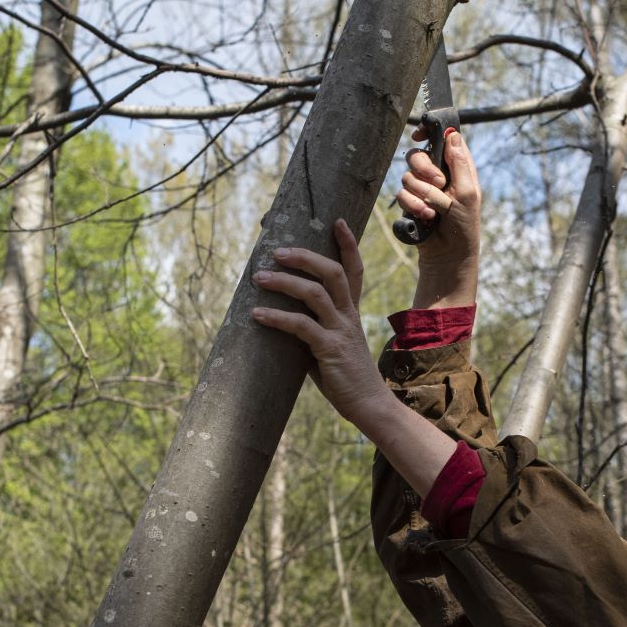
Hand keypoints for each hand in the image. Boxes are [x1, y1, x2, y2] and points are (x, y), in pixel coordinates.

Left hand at [251, 220, 389, 430]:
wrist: (369, 405)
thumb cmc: (346, 378)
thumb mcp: (330, 347)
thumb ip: (313, 331)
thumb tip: (284, 323)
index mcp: (351, 313)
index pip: (354, 271)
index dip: (348, 245)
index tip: (337, 222)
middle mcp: (348, 316)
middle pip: (333, 272)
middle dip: (306, 257)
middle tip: (278, 250)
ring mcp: (341, 331)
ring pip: (316, 293)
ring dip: (285, 282)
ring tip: (260, 278)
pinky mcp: (330, 349)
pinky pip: (301, 326)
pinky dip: (277, 318)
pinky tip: (257, 315)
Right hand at [397, 127, 480, 307]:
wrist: (448, 255)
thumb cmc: (464, 226)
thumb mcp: (468, 194)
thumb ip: (460, 164)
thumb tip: (452, 135)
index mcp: (457, 167)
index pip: (442, 139)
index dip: (430, 133)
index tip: (419, 135)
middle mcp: (439, 175)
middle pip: (418, 155)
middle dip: (425, 169)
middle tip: (439, 184)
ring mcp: (423, 189)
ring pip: (407, 176)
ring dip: (421, 194)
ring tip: (435, 211)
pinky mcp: (410, 203)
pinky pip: (401, 194)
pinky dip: (413, 206)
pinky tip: (425, 218)